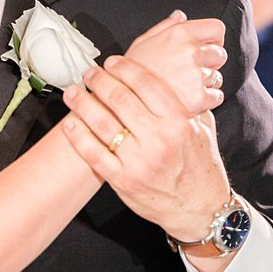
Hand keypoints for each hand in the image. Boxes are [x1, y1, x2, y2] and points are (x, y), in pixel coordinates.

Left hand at [59, 56, 232, 271]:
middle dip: (99, 81)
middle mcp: (158, 139)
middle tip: (88, 74)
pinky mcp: (123, 180)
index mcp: (178, 122)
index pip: (146, 84)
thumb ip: (185, 105)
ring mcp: (139, 161)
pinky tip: (70, 123)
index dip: (124, 68)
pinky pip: (95, 154)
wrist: (200, 209)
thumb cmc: (200, 167)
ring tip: (72, 93)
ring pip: (102, 124)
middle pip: (120, 99)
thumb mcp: (202, 130)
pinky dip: (79, 137)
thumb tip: (171, 78)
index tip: (111, 62)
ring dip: (83, 104)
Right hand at [123, 11, 228, 116]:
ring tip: (184, 88)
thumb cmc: (129, 71)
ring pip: (217, 77)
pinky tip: (188, 100)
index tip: (204, 47)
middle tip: (189, 72)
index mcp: (180, 34)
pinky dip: (206, 100)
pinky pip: (216, 96)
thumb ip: (165, 27)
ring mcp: (196, 75)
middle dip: (209, 63)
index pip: (216, 28)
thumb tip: (180, 15)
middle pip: (220, 54)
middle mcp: (191, 51)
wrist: (122, 99)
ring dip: (206, 82)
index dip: (212, 39)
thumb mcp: (142, 42)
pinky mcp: (199, 97)